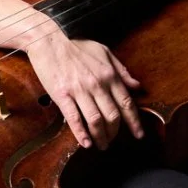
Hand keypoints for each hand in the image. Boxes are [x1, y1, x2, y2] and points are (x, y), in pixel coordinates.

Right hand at [20, 18, 144, 150]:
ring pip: (96, 120)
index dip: (134, 122)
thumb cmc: (76, 46)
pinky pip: (74, 118)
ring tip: (101, 145)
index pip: (127, 103)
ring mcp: (79, 90)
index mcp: (109, 75)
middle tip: (113, 142)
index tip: (138, 134)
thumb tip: (137, 86)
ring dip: (101, 137)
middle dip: (115, 133)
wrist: (48, 41)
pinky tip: (86, 143)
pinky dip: (81, 133)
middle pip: (113, 116)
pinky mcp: (62, 95)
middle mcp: (97, 84)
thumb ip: (121, 70)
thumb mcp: (104, 52)